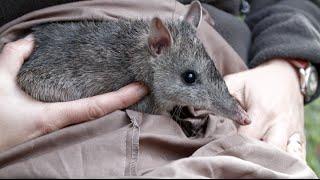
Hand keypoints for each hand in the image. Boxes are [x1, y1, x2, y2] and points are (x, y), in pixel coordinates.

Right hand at [0, 36, 147, 151]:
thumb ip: (12, 59)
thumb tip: (30, 41)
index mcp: (53, 117)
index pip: (97, 107)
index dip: (121, 98)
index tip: (141, 88)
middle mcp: (63, 128)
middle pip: (101, 114)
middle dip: (122, 102)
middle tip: (139, 85)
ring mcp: (60, 132)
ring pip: (93, 118)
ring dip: (111, 105)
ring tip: (126, 89)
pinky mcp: (54, 132)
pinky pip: (81, 119)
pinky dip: (95, 108)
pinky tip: (98, 99)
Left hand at [224, 59, 305, 159]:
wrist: (286, 75)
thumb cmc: (256, 81)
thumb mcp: (236, 82)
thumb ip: (220, 96)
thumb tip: (199, 107)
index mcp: (262, 111)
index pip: (246, 139)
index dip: (233, 145)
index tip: (222, 145)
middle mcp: (279, 124)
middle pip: (267, 152)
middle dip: (251, 155)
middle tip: (236, 152)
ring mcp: (292, 131)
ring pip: (282, 156)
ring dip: (267, 157)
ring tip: (251, 152)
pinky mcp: (298, 136)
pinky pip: (296, 154)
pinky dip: (283, 157)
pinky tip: (269, 154)